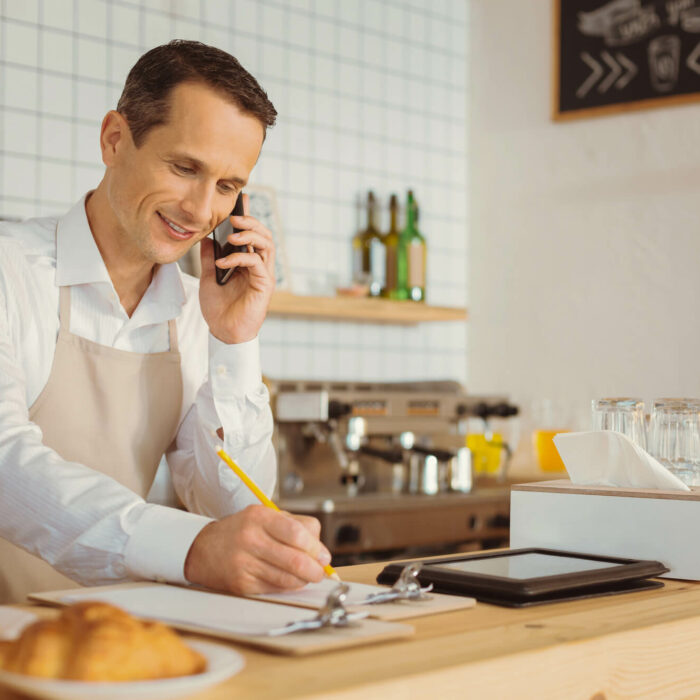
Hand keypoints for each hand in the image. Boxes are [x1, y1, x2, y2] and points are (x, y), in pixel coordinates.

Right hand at [183, 505, 332, 594]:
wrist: (204, 549)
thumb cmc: (243, 531)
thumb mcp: (266, 516)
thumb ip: (297, 527)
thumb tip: (322, 552)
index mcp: (260, 517)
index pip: (297, 533)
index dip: (316, 547)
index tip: (323, 555)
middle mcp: (250, 539)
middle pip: (295, 559)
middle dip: (315, 569)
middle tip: (320, 571)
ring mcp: (244, 563)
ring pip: (287, 578)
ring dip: (304, 580)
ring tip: (307, 576)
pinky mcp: (241, 584)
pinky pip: (275, 589)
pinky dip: (288, 587)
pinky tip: (290, 581)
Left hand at [199, 193, 275, 343]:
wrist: (223, 332)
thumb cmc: (219, 308)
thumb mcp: (208, 276)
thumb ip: (210, 257)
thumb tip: (206, 237)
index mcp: (248, 262)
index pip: (252, 234)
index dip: (249, 215)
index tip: (242, 199)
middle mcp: (259, 265)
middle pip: (264, 234)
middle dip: (251, 222)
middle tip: (235, 217)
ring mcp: (263, 274)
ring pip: (266, 244)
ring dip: (250, 236)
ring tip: (232, 235)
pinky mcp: (264, 285)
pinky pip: (256, 263)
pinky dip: (240, 258)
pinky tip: (223, 262)